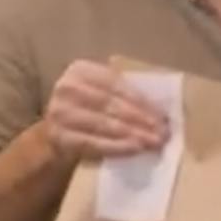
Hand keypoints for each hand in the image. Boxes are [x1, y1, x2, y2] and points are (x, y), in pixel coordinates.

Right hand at [41, 59, 168, 161]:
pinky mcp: (59, 137)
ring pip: (104, 124)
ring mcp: (59, 113)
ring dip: (133, 134)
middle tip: (163, 133)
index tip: (163, 116)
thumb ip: (122, 93)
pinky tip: (134, 149)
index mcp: (80, 70)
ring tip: (154, 142)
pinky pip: (93, 143)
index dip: (141, 100)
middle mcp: (67, 88)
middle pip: (111, 104)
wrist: (56, 135)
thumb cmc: (88, 111)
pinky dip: (117, 147)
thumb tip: (160, 109)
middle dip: (141, 119)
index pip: (116, 84)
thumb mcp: (100, 93)